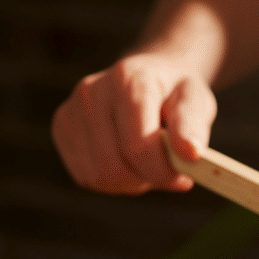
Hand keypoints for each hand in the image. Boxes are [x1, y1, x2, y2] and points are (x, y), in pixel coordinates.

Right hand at [51, 52, 216, 194]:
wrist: (150, 76)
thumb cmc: (176, 93)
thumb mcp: (196, 102)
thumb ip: (193, 127)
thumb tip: (191, 153)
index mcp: (128, 81)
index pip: (139, 147)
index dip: (164, 173)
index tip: (184, 178)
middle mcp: (92, 92)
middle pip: (115, 167)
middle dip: (147, 179)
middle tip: (167, 171)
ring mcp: (71, 109)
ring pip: (99, 176)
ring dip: (131, 182)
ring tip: (147, 163)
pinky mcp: (61, 127)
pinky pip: (86, 176)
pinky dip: (112, 181)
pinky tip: (127, 161)